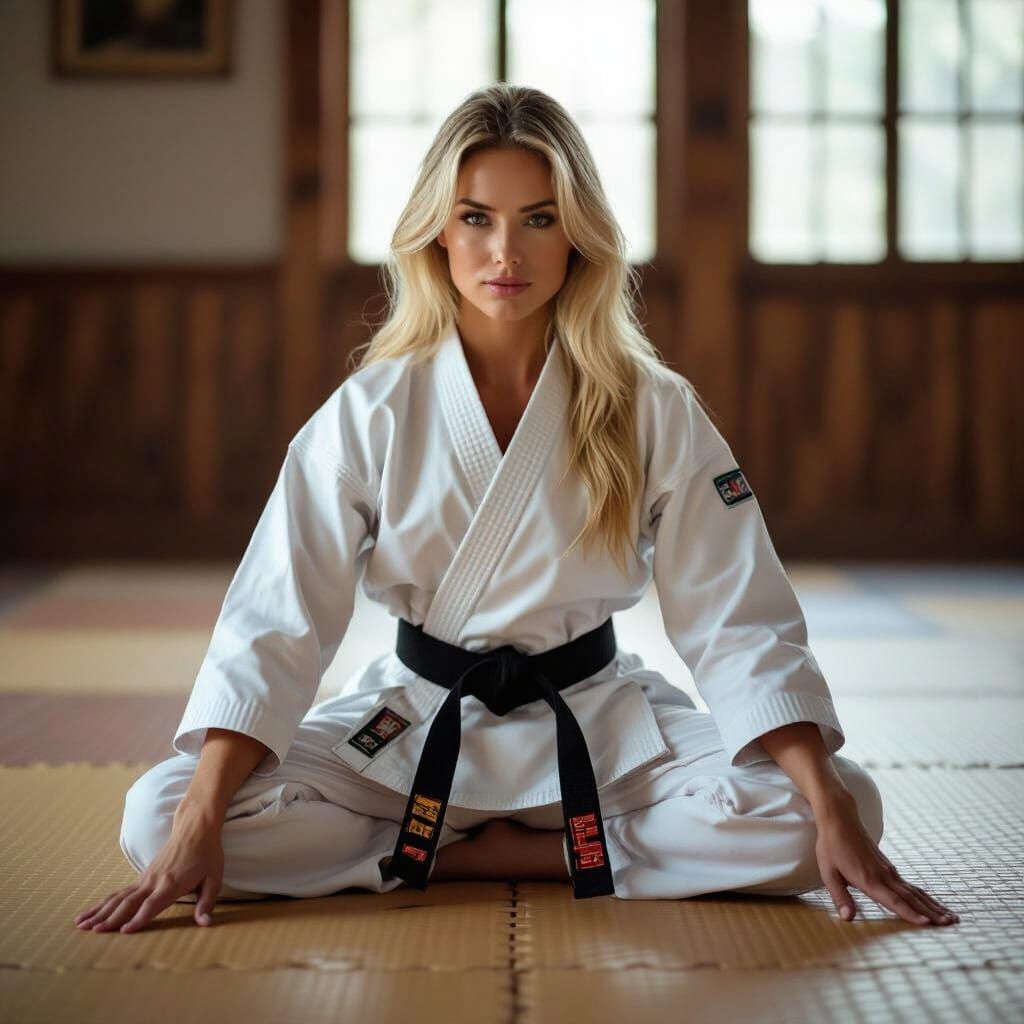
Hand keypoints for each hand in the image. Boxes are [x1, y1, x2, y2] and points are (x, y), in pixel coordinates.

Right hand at [73, 803, 224, 933]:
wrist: (195, 827)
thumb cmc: (207, 854)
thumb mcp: (214, 878)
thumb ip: (207, 902)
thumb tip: (205, 923)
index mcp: (172, 883)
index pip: (153, 904)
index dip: (140, 918)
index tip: (125, 931)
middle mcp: (155, 881)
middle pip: (130, 902)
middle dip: (112, 918)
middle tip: (94, 933)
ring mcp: (146, 878)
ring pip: (119, 897)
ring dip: (100, 912)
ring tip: (81, 925)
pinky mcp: (142, 877)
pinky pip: (119, 892)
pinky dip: (103, 903)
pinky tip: (89, 913)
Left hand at [814, 796, 959, 925]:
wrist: (840, 819)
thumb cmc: (831, 847)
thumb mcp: (828, 873)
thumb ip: (840, 897)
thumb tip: (847, 918)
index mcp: (869, 879)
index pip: (893, 900)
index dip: (909, 913)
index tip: (927, 923)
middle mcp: (884, 876)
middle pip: (911, 898)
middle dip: (931, 913)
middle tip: (951, 924)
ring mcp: (889, 871)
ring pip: (915, 892)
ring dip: (934, 906)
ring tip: (952, 918)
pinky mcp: (890, 868)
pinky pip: (911, 886)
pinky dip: (925, 897)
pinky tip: (934, 905)